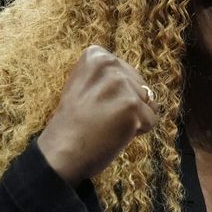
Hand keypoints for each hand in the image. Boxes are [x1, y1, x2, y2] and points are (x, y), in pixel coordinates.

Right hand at [37, 45, 157, 186]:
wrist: (60, 155)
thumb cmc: (73, 124)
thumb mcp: (84, 85)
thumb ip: (107, 76)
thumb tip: (137, 79)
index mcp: (96, 56)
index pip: (129, 73)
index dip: (117, 94)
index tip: (94, 103)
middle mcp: (109, 65)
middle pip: (141, 86)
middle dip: (128, 105)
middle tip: (100, 117)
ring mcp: (121, 85)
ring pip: (149, 102)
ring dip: (134, 118)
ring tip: (107, 124)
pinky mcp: (132, 106)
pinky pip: (152, 120)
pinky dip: (139, 131)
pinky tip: (115, 133)